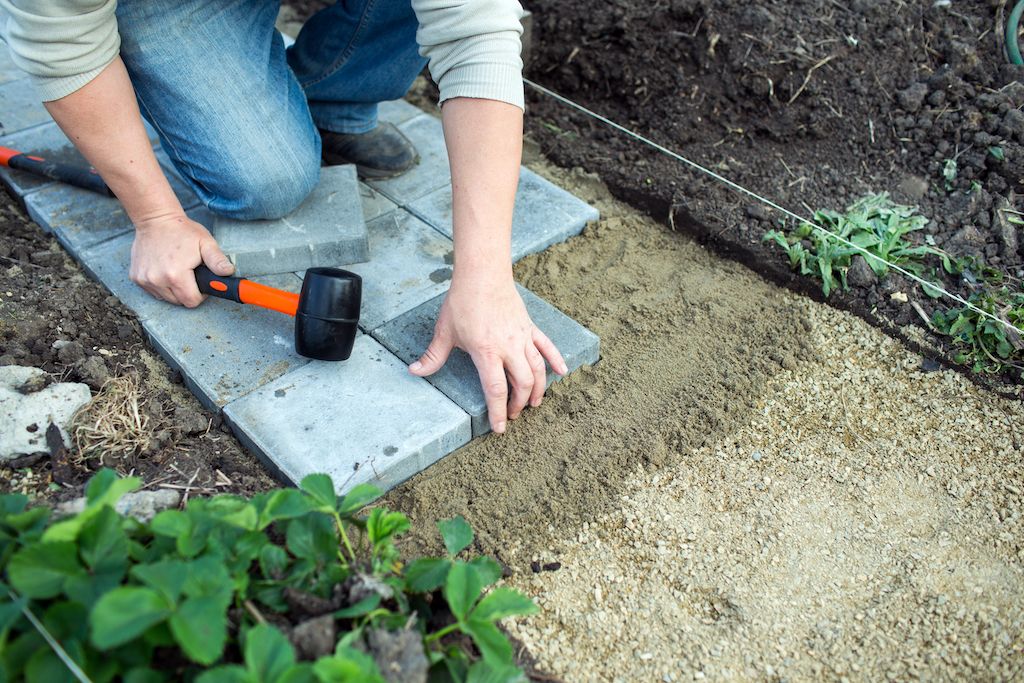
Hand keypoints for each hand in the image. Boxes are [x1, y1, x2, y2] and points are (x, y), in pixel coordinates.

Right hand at [130, 213, 233, 306]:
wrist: (155, 219)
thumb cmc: (182, 231)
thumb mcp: (206, 243)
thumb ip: (218, 261)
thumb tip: (228, 273)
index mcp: (176, 275)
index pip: (192, 301)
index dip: (201, 294)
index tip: (201, 281)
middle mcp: (157, 280)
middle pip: (179, 302)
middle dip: (188, 291)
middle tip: (190, 273)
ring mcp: (145, 280)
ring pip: (166, 298)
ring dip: (174, 289)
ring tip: (177, 269)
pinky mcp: (136, 278)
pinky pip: (154, 291)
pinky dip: (161, 285)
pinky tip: (164, 269)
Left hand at [409, 278, 567, 433]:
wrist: (483, 274)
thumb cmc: (463, 302)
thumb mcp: (444, 332)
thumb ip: (432, 356)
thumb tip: (414, 371)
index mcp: (486, 352)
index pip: (496, 389)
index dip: (498, 412)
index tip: (499, 428)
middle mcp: (509, 347)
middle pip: (522, 383)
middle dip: (518, 403)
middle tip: (513, 414)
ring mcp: (522, 337)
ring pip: (537, 369)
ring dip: (537, 389)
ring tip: (534, 403)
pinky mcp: (530, 327)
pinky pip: (547, 346)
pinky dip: (556, 360)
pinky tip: (562, 372)